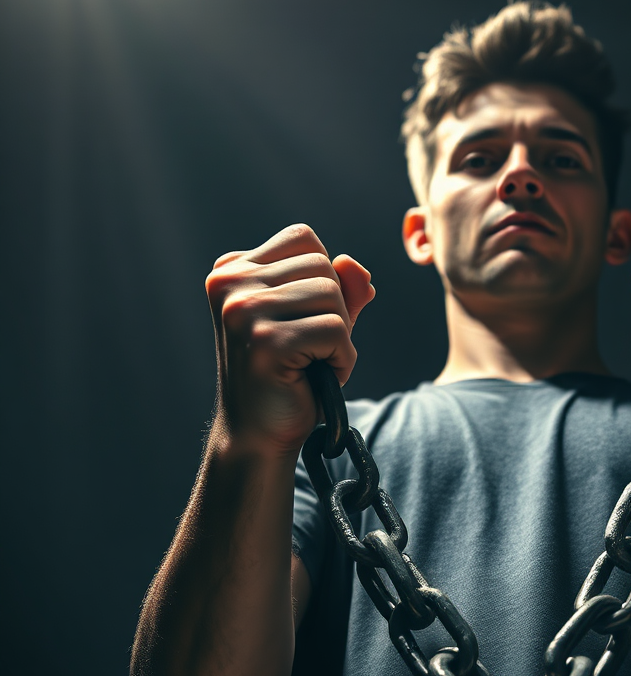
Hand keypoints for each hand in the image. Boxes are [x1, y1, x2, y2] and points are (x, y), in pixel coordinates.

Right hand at [205, 223, 373, 457]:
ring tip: (312, 364)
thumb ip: (341, 289)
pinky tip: (318, 378)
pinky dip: (342, 360)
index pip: (305, 239)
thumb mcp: (318, 322)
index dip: (325, 280)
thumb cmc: (289, 378)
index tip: (304, 322)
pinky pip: (336, 330)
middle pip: (323, 265)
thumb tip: (356, 267)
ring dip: (340, 338)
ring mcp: (243, 311)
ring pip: (332, 295)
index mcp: (232, 270)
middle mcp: (229, 283)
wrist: (259, 436)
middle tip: (311, 350)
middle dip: (335, 311)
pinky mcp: (265, 341)